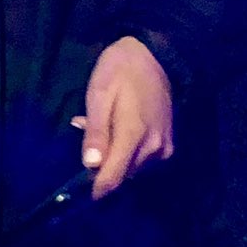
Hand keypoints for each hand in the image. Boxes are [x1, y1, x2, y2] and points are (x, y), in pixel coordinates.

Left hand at [77, 36, 173, 200]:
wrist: (154, 55)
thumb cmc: (119, 71)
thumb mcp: (99, 94)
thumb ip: (96, 131)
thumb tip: (90, 165)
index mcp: (134, 135)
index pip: (114, 177)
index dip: (96, 188)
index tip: (79, 190)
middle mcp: (153, 148)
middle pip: (121, 175)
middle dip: (102, 165)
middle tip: (88, 132)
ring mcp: (163, 148)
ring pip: (131, 168)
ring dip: (114, 156)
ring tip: (102, 125)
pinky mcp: (167, 145)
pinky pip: (143, 160)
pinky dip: (127, 151)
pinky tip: (118, 129)